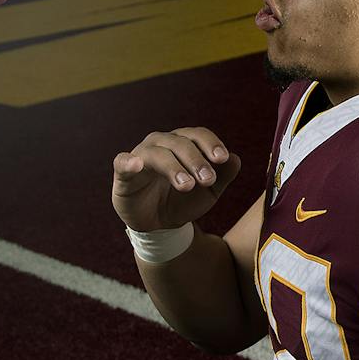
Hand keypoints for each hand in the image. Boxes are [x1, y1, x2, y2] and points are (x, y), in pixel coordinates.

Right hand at [112, 127, 239, 231]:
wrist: (160, 224)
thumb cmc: (184, 201)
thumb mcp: (209, 193)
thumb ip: (223, 176)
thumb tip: (235, 159)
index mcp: (183, 143)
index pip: (198, 135)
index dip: (211, 144)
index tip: (223, 158)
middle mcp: (162, 144)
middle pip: (180, 143)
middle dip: (197, 160)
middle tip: (209, 180)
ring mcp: (141, 156)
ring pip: (158, 153)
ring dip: (174, 167)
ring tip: (188, 185)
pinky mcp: (124, 173)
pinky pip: (123, 162)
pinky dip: (128, 162)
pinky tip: (136, 164)